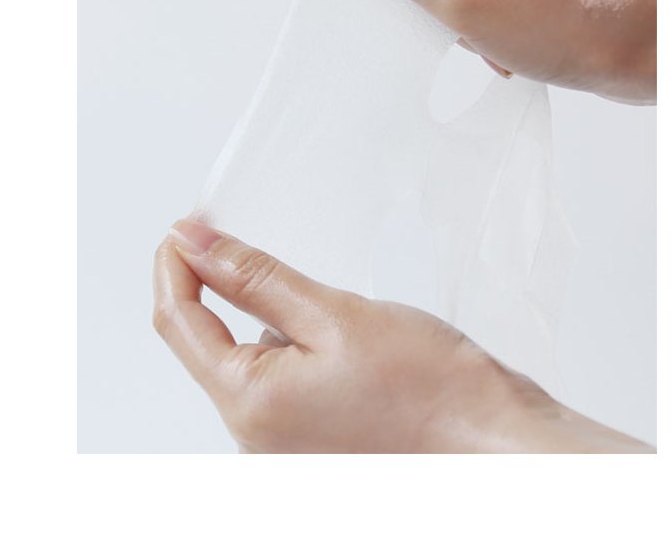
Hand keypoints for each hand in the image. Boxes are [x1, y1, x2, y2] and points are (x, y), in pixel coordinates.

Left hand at [153, 218, 652, 452]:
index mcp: (250, 406)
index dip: (176, 264)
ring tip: (352, 326)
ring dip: (283, 324)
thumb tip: (193, 245)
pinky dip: (307, 349)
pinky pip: (285, 381)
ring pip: (254, 360)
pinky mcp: (312, 441)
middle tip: (285, 264)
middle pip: (213, 345)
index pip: (178, 323)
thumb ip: (254, 278)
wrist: (495, 442)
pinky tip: (360, 351)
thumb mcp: (334, 313)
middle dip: (239, 294)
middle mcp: (256, 439)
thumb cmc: (432, 390)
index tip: (187, 226)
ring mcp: (284, 446)